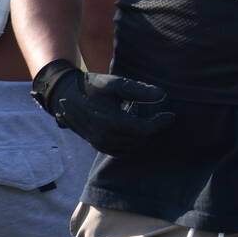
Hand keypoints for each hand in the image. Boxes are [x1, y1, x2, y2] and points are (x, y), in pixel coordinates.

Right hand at [32, 59, 175, 156]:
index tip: (171, 115)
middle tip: (161, 117)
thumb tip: (161, 95)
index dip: (160, 123)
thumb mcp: (115, 84)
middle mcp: (106, 137)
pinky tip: (136, 131)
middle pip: (141, 140)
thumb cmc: (92, 88)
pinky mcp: (99, 146)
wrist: (66, 96)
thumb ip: (138, 90)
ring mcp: (101, 144)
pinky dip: (133, 144)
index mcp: (111, 122)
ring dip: (144, 137)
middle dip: (154, 130)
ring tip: (149, 122)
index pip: (144, 130)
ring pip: (133, 148)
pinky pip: (123, 152)